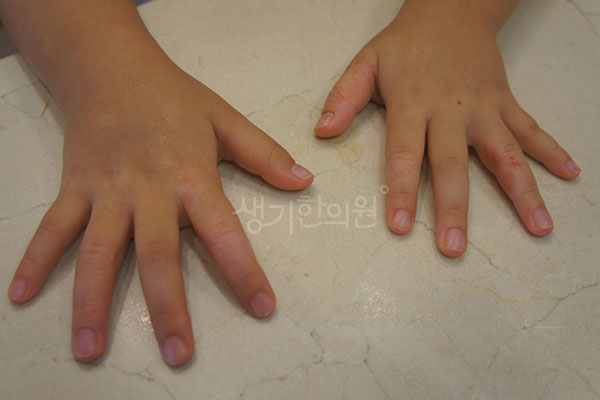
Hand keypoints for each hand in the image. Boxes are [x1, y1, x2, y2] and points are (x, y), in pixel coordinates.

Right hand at [7, 62, 313, 365]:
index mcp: (191, 176)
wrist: (110, 67)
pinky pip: (53, 228)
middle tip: (179, 353)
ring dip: (92, 301)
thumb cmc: (173, 97)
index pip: (223, 231)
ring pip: (98, 252)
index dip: (244, 271)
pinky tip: (21, 295)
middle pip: (157, 255)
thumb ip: (265, 154)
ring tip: (90, 348)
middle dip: (167, 307)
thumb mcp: (225, 119)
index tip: (262, 308)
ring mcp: (106, 191)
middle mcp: (147, 190)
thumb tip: (305, 181)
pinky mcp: (74, 187)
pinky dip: (36, 260)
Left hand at [315, 9, 579, 256]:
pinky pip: (532, 129)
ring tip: (538, 227)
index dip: (403, 190)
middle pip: (454, 164)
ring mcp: (484, 108)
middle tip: (454, 248)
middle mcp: (451, 109)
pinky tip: (570, 174)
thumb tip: (322, 133)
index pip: (405, 153)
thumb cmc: (405, 45)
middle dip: (454, 209)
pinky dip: (552, 151)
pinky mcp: (506, 103)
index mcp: (412, 102)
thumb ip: (343, 98)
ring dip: (523, 191)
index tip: (401, 226)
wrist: (452, 10)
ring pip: (505, 153)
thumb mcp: (366, 63)